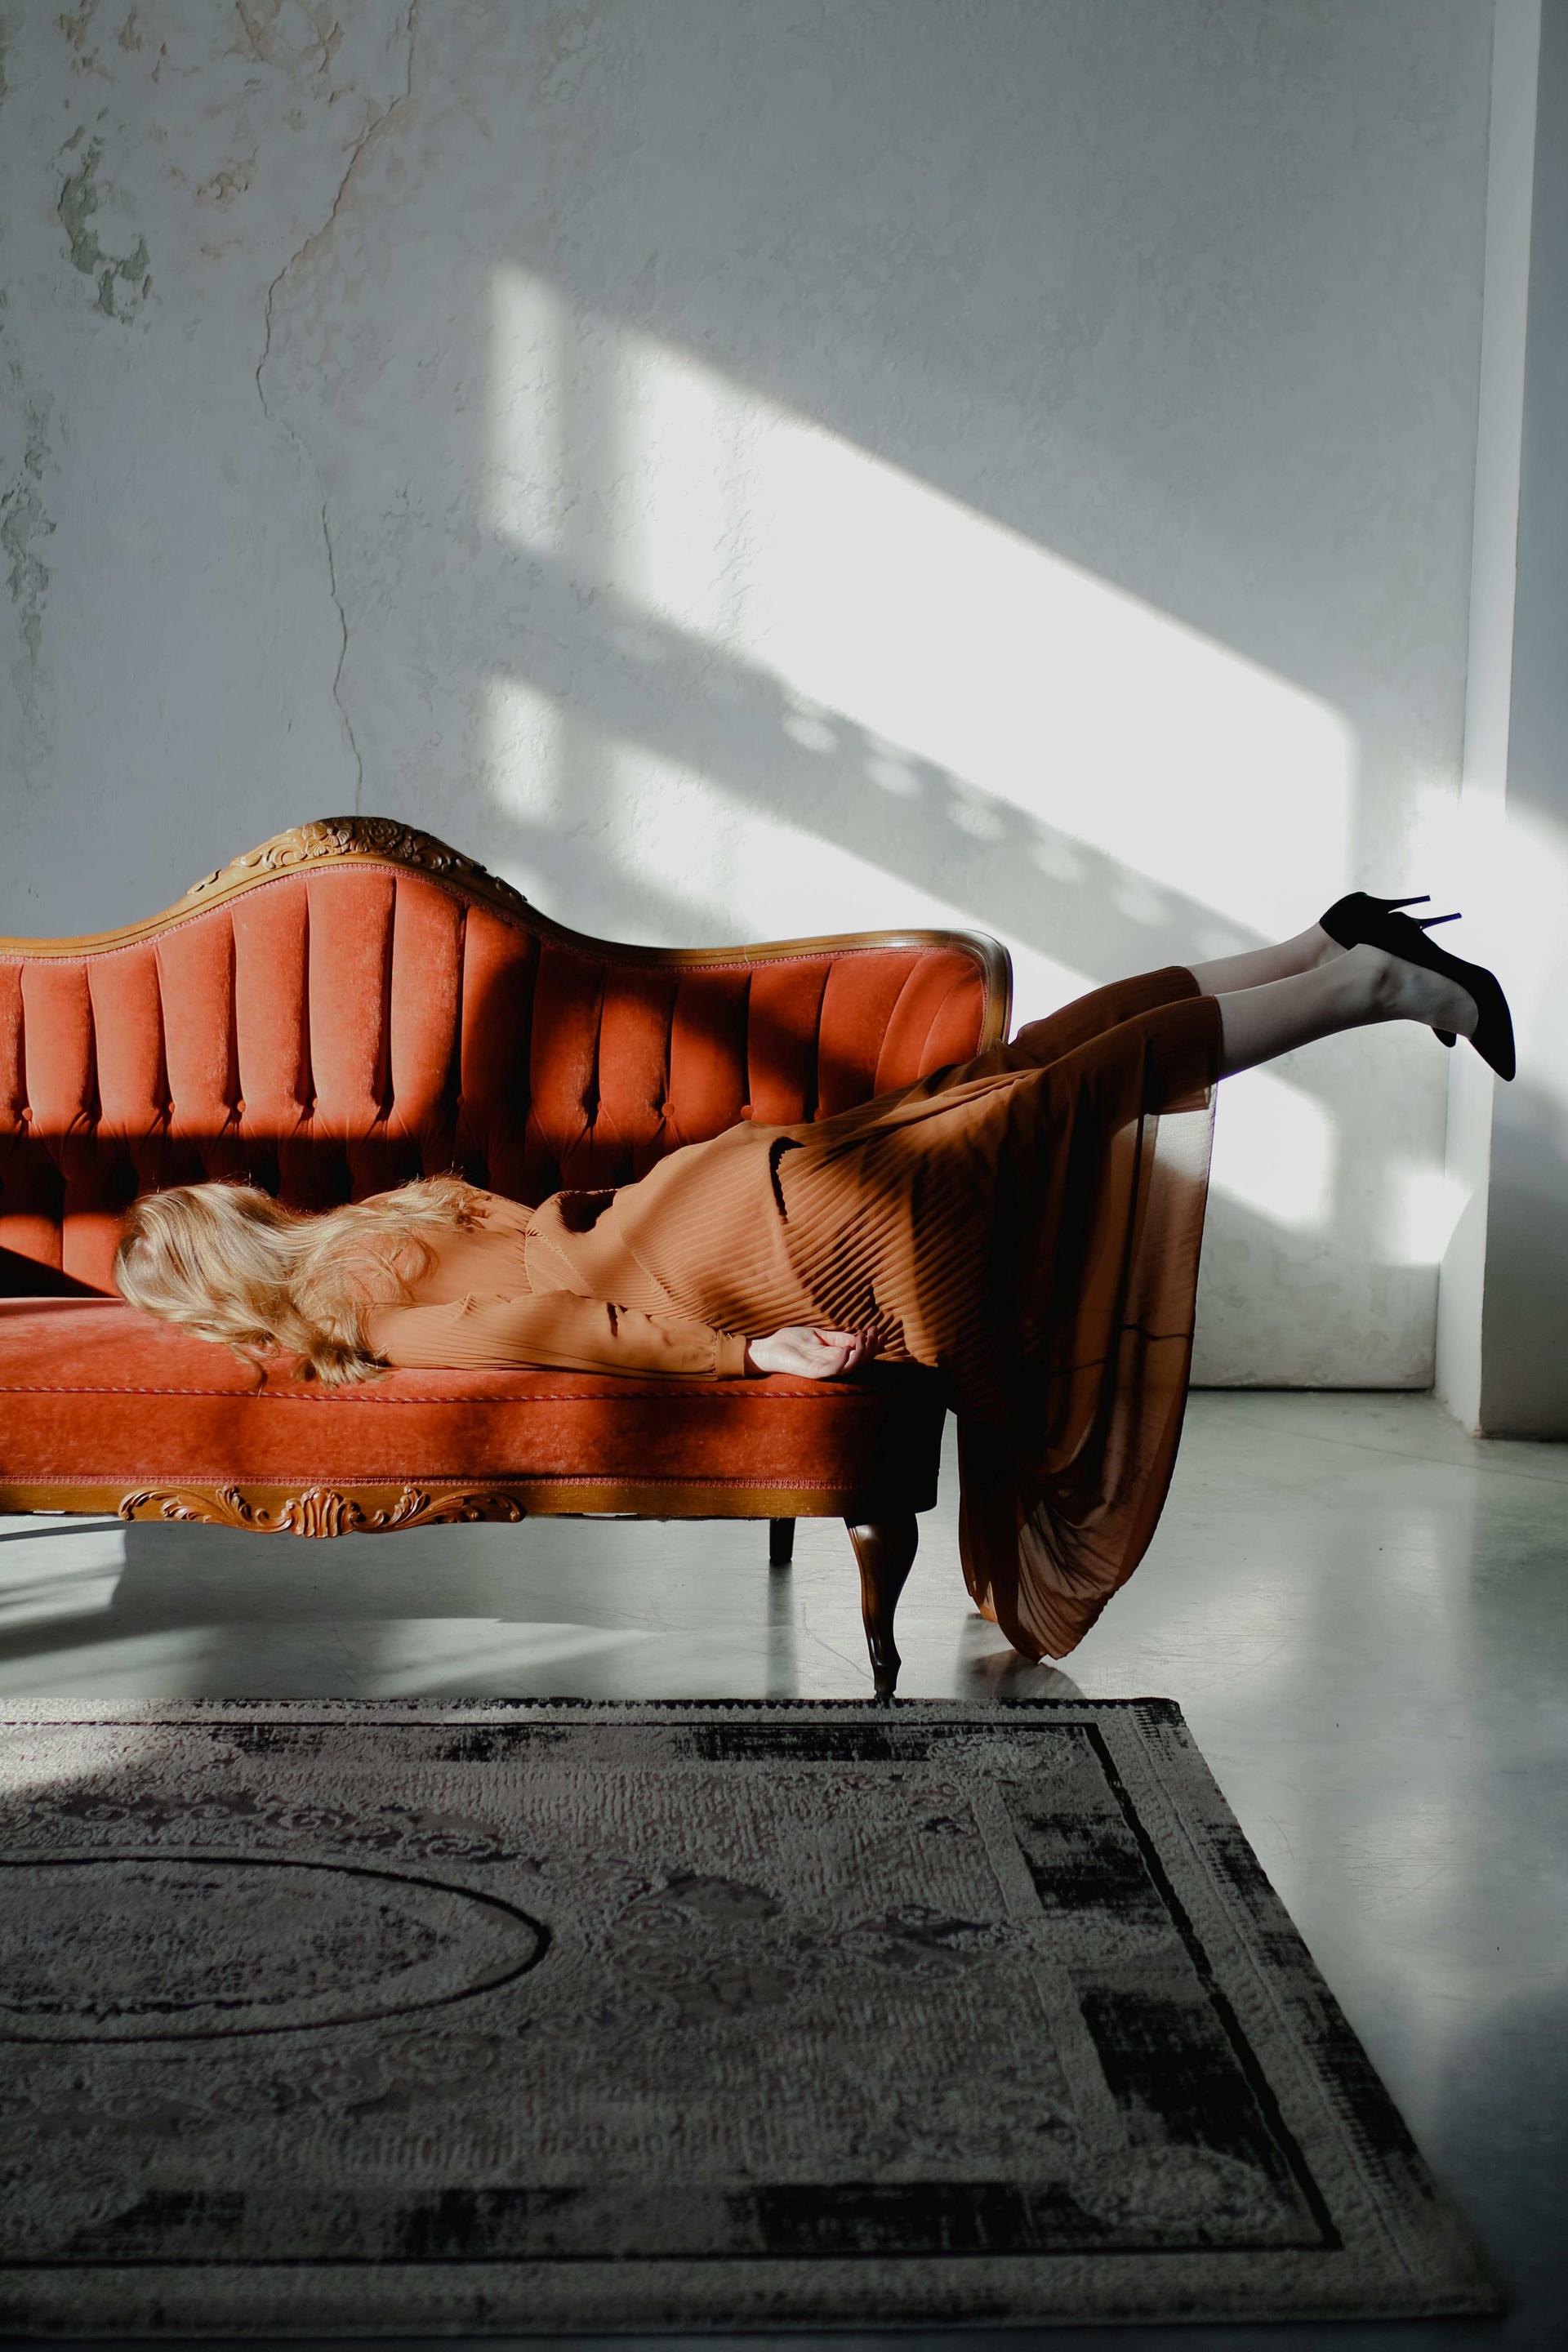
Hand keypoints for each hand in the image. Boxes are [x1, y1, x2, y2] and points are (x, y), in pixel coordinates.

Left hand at [744, 1325, 881, 1378]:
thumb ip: (838, 1337)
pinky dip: (843, 1361)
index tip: (879, 1330)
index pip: (860, 1353)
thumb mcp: (820, 1335)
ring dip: (861, 1353)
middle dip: (871, 1347)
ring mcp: (824, 1370)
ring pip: (851, 1367)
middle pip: (860, 1361)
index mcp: (835, 1356)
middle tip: (874, 1333)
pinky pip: (833, 1370)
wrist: (770, 1347)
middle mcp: (833, 1364)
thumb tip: (859, 1337)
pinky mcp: (814, 1372)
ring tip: (863, 1339)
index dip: (873, 1344)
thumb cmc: (792, 1341)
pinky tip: (848, 1350)